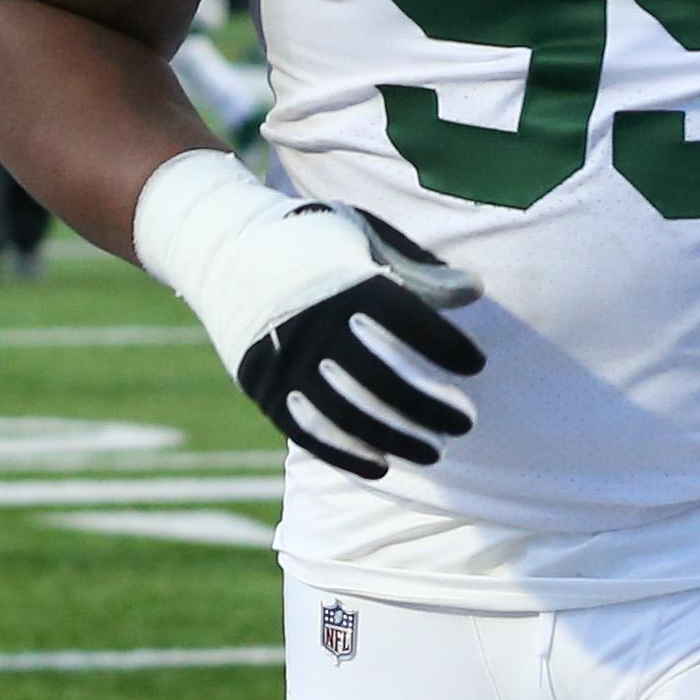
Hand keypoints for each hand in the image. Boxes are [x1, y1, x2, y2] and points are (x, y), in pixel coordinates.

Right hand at [236, 205, 484, 475]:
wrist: (221, 246)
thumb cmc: (308, 238)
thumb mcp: (362, 233)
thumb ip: (417, 266)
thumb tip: (477, 291)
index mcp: (347, 283)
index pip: (412, 324)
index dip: (449, 348)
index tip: (476, 365)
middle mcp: (318, 325)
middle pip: (385, 380)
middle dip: (431, 407)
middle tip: (466, 423)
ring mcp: (287, 361)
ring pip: (351, 415)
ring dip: (397, 438)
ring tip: (434, 451)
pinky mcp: (265, 388)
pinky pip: (310, 432)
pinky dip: (347, 453)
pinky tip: (382, 466)